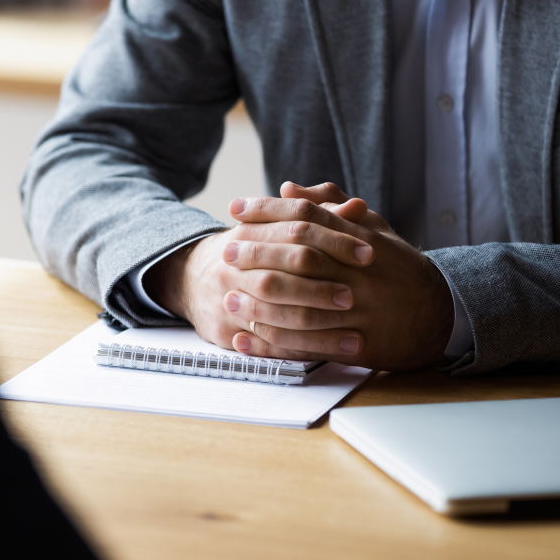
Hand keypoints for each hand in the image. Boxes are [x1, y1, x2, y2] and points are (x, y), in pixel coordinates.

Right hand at [145, 200, 375, 357]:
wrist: (190, 278)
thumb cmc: (248, 252)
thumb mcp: (275, 229)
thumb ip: (319, 216)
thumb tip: (357, 206)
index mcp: (250, 230)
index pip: (296, 228)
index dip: (336, 239)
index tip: (369, 252)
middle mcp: (234, 262)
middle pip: (281, 272)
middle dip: (322, 285)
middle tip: (356, 295)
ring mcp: (228, 297)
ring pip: (274, 313)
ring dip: (317, 325)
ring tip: (355, 334)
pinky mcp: (225, 329)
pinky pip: (268, 343)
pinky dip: (302, 349)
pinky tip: (332, 353)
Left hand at [223, 182, 454, 370]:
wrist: (441, 315)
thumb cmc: (398, 269)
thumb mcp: (373, 230)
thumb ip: (331, 208)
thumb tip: (287, 189)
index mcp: (363, 240)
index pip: (309, 218)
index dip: (269, 211)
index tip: (236, 208)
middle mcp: (362, 274)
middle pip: (301, 259)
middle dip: (258, 254)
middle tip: (226, 250)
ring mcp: (361, 312)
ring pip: (303, 306)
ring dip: (260, 303)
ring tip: (228, 297)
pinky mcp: (358, 346)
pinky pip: (309, 345)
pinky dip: (273, 345)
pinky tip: (246, 340)